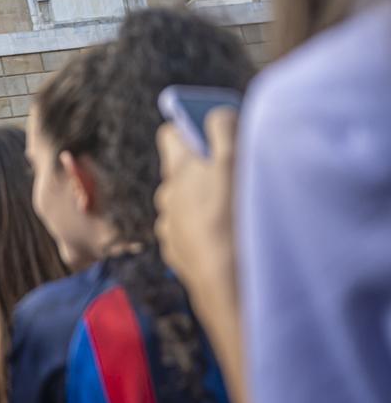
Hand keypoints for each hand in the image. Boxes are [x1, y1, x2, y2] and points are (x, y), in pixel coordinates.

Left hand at [155, 109, 239, 320]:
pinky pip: (192, 236)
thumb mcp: (235, 160)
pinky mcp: (179, 256)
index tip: (212, 131)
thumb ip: (223, 128)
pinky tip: (230, 240)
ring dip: (206, 204)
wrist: (230, 287)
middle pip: (182, 172)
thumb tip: (216, 115)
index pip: (171, 134)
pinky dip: (206, 233)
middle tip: (236, 174)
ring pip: (188, 206)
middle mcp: (166, 197)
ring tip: (237, 211)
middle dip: (204, 170)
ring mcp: (171, 229)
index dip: (190, 128)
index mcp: (177, 170)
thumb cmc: (234, 217)